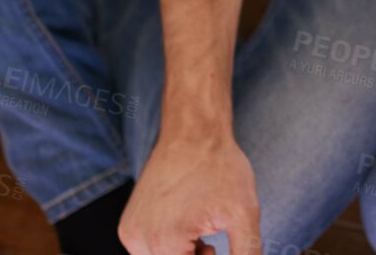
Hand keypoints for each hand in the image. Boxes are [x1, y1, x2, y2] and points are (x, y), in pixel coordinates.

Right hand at [119, 132, 257, 254]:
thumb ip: (247, 253)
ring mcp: (130, 233)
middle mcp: (139, 241)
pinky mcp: (128, 226)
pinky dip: (169, 250)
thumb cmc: (219, 168)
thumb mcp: (244, 214)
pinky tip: (187, 230)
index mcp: (165, 243)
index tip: (217, 247)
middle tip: (212, 246)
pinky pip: (149, 252)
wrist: (193, 132)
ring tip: (202, 238)